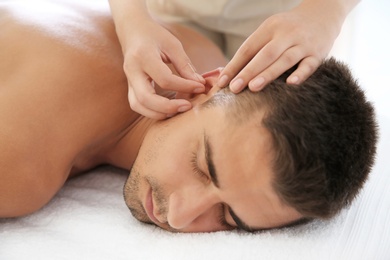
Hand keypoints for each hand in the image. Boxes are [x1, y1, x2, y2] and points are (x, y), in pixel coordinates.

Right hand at [122, 18, 205, 118]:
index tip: (200, 87)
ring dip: (159, 113)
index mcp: (143, 56)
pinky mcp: (129, 87)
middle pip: (146, 98)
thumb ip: (185, 65)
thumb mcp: (173, 45)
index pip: (164, 79)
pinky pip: (137, 105)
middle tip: (188, 106)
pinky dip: (152, 111)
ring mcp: (128, 80)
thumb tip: (199, 84)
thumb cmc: (154, 35)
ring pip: (138, 105)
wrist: (132, 30)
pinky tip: (168, 109)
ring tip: (178, 110)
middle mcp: (132, 70)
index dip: (184, 86)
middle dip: (168, 107)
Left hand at [217, 1, 346, 92]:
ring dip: (268, 74)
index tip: (222, 82)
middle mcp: (286, 34)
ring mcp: (303, 44)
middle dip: (248, 72)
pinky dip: (300, 74)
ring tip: (253, 88)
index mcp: (270, 28)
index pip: (248, 48)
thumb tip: (230, 73)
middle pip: (265, 54)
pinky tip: (290, 84)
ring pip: (285, 60)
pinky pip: (309, 65)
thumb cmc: (288, 29)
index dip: (234, 65)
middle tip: (234, 88)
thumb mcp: (270, 31)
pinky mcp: (318, 53)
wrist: (323, 14)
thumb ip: (254, 50)